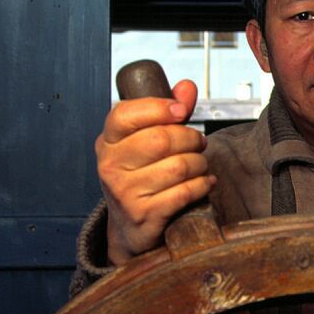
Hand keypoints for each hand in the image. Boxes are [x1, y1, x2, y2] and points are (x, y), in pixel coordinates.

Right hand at [96, 79, 216, 265]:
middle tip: (199, 143)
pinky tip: (205, 182)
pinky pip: (185, 192)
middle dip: (191, 138)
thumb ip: (168, 111)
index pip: (125, 114)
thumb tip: (187, 87)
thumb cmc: (141, 176)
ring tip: (200, 165)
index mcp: (108, 141)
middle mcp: (110, 166)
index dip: (159, 108)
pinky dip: (202, 184)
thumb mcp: (146, 141)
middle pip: (161, 139)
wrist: (131, 226)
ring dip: (199, 163)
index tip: (180, 111)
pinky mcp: (144, 214)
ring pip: (178, 166)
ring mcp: (125, 192)